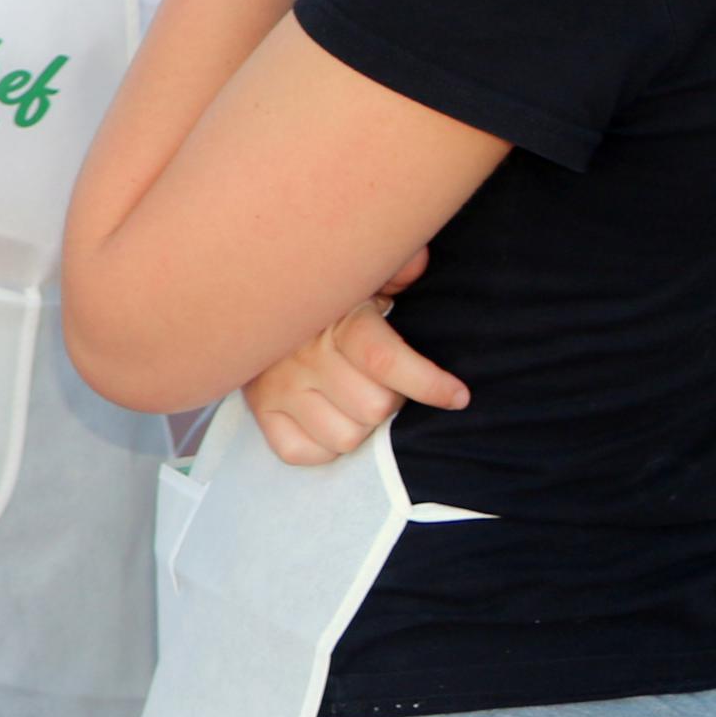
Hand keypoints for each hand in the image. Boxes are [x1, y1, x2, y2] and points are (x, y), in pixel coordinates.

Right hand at [240, 249, 465, 465]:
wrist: (257, 295)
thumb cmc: (331, 296)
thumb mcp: (364, 276)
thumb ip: (396, 267)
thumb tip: (418, 264)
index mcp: (336, 319)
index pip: (384, 361)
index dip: (428, 383)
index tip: (458, 395)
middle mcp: (302, 354)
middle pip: (373, 407)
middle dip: (392, 401)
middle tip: (387, 384)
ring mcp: (277, 386)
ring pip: (344, 437)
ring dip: (359, 426)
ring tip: (356, 401)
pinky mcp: (261, 410)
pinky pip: (302, 452)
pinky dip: (323, 446)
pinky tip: (329, 418)